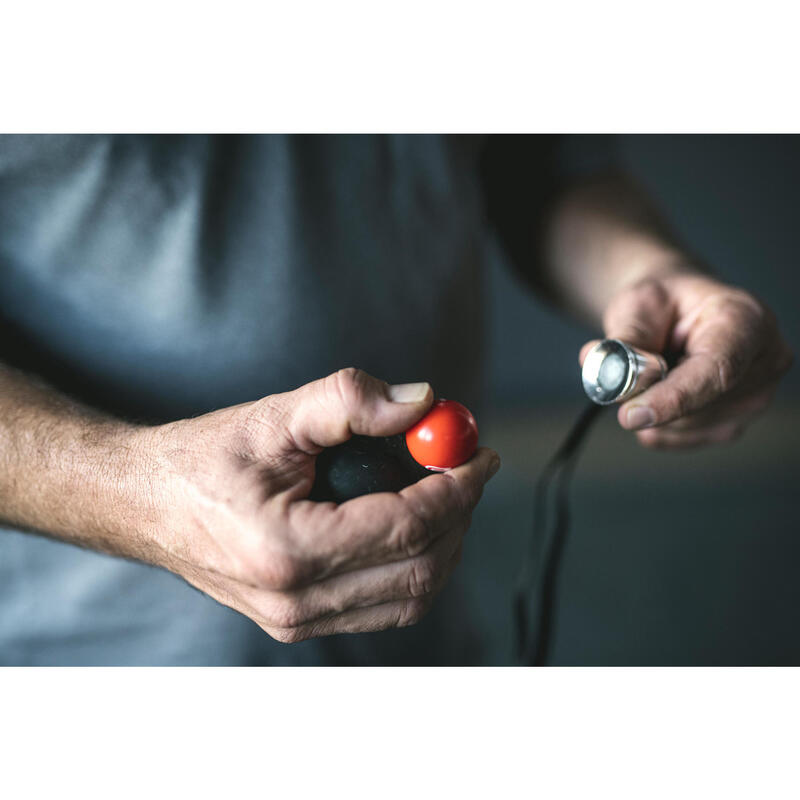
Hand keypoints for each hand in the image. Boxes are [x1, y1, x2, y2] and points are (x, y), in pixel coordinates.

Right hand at [136, 368, 499, 641]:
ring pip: (412, 596)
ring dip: (443, 542)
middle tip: (465, 467)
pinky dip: (415, 567)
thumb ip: (350, 401)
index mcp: (289, 550)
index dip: (458, 487)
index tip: (482, 454)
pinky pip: (385, 606)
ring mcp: (299, 622)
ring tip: (442, 491)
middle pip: (422, 568)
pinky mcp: (300, 624)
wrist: (149, 504)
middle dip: (460, 514)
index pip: (409, 526)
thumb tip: (423, 402)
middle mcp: (298, 602)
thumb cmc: (206, 459)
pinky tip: (410, 524)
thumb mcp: (275, 416)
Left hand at [579, 273, 792, 448]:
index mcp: (746, 321)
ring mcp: (754, 399)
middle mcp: (763, 362)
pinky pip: (678, 439)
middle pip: (698, 407)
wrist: (676, 312)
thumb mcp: (637, 305)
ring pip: (684, 428)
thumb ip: (625, 339)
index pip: (718, 371)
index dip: (674, 398)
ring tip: (650, 372)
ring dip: (649, 408)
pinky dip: (654, 423)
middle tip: (619, 373)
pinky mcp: (733, 424)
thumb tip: (605, 371)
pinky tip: (655, 394)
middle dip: (648, 399)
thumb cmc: (663, 303)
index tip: (631, 414)